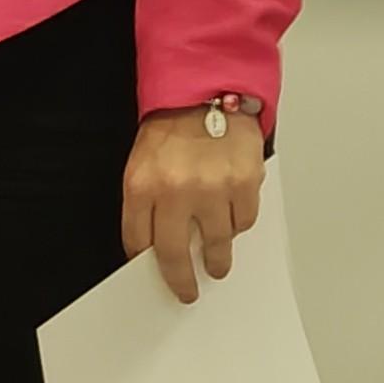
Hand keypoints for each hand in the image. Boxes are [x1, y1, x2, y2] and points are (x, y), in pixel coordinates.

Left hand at [122, 107, 266, 305]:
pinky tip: (232, 218)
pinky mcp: (244, 184)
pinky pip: (244, 223)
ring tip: (217, 264)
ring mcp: (213, 190)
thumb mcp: (142, 161)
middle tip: (187, 292)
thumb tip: (155, 244)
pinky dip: (238, 225)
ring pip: (217, 245)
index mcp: (142, 185)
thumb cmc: (172, 125)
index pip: (138, 241)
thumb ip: (146, 202)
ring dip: (217, 260)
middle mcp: (176, 192)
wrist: (207, 89)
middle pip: (176, 255)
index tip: (153, 272)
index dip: (146, 261)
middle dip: (181, 281)